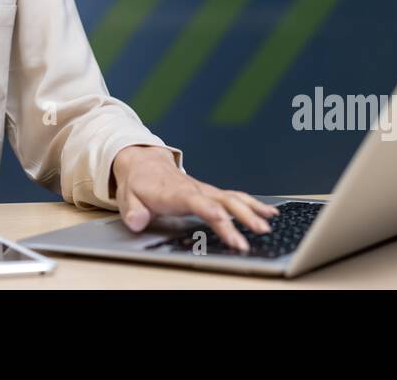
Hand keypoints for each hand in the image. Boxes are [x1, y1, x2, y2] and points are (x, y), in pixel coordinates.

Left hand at [110, 144, 278, 252]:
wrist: (144, 163)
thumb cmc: (139, 182)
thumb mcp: (127, 196)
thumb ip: (133, 211)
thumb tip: (137, 222)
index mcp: (176, 192)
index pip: (197, 202)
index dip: (212, 213)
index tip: (225, 224)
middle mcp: (195, 189)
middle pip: (222, 201)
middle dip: (242, 217)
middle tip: (257, 233)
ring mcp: (205, 190)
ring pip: (233, 198)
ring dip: (252, 211)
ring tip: (268, 225)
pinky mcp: (211, 193)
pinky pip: (235, 198)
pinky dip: (253, 205)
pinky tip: (268, 213)